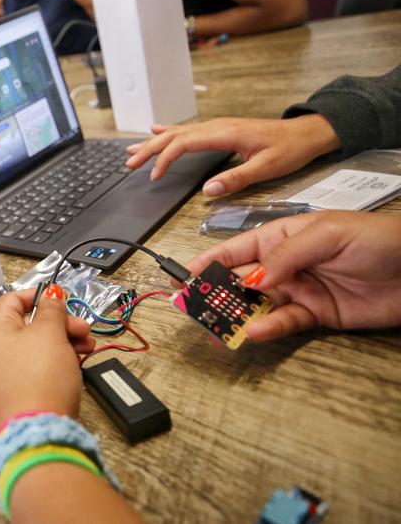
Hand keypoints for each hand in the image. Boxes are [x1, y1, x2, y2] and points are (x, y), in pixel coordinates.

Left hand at [0, 289, 94, 426]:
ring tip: (88, 347)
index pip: (13, 299)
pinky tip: (80, 361)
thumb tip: (50, 295)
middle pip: (29, 323)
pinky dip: (59, 359)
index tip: (65, 299)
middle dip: (60, 322)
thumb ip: (51, 310)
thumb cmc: (40, 374)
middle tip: (84, 329)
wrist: (37, 431)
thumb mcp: (49, 333)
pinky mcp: (20, 389)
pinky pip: (39, 365)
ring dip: (65, 340)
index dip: (39, 295)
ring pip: (38, 345)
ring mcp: (6, 371)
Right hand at [124, 114, 339, 195]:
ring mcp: (217, 126)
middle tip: (129, 163)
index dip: (164, 159)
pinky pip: (188, 130)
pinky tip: (156, 131)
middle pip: (174, 136)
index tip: (153, 176)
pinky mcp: (220, 130)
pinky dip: (168, 132)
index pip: (183, 144)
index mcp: (224, 134)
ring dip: (154, 142)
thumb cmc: (289, 149)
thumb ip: (236, 178)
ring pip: (177, 133)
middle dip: (148, 150)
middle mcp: (216, 127)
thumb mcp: (266, 168)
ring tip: (132, 151)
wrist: (306, 133)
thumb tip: (208, 189)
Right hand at [185, 211, 400, 340]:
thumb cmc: (378, 239)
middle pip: (239, 280)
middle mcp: (285, 264)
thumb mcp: (328, 233)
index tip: (184, 277)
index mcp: (282, 236)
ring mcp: (299, 290)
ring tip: (217, 327)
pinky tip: (254, 331)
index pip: (236, 250)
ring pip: (256, 305)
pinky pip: (284, 322)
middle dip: (215, 293)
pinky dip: (267, 327)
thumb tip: (254, 277)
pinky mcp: (315, 315)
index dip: (208, 263)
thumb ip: (287, 254)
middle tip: (191, 308)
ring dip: (235, 315)